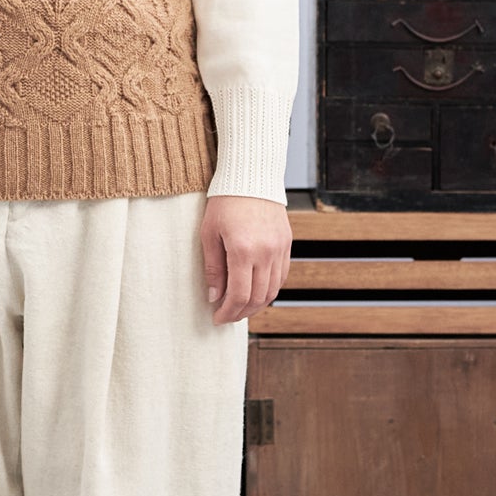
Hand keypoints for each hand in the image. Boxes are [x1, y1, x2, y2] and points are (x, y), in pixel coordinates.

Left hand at [200, 195, 290, 324]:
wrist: (251, 176)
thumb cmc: (224, 202)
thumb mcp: (209, 234)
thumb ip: (213, 268)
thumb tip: (214, 297)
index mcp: (243, 250)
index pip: (239, 295)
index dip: (228, 312)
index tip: (217, 318)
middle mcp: (266, 252)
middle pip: (257, 297)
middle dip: (241, 312)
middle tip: (227, 316)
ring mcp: (279, 249)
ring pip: (272, 290)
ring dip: (256, 304)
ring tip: (240, 308)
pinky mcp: (286, 244)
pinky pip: (281, 276)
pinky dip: (269, 289)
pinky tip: (256, 292)